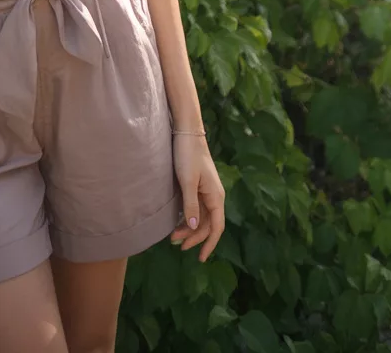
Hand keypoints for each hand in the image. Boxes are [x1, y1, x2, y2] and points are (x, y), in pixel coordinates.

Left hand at [169, 134, 224, 261]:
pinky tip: (178, 221)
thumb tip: (193, 228)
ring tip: (173, 236)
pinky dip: (188, 217)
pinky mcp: (198, 185)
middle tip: (176, 245)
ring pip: (201, 217)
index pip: (216, 227)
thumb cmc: (187, 155)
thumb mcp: (187, 181)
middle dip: (194, 237)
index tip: (200, 258)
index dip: (209, 244)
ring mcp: (206, 190)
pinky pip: (196, 208)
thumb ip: (191, 205)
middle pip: (207, 224)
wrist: (186, 132)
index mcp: (215, 196)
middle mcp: (214, 196)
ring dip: (189, 228)